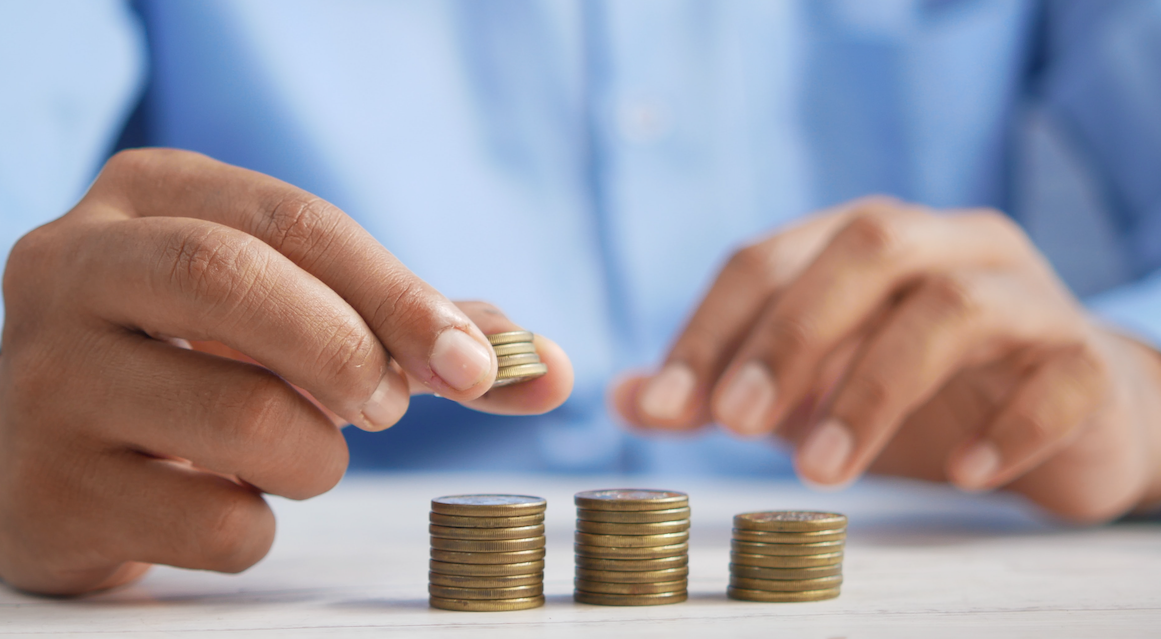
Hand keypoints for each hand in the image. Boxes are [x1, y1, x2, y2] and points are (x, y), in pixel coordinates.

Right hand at [0, 149, 571, 594]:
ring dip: (315, 458)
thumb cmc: (206, 360)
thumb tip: (549, 369)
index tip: (474, 365)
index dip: (401, 295)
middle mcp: (72, 266)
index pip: (296, 223)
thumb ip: (419, 330)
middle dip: (350, 353)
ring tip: (291, 453)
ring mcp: (44, 378)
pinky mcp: (43, 490)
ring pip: (243, 419)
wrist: (65, 446)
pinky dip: (257, 527)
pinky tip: (221, 501)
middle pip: (239, 282)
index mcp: (150, 197)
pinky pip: (212, 523)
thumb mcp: (297, 311)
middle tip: (386, 407)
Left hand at [614, 197, 1160, 521]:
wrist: (1072, 413)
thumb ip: (722, 387)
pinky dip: (1006, 426)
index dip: (710, 328)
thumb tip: (624, 399)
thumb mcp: (809, 388)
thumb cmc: (923, 392)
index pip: (768, 257)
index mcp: (864, 241)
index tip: (665, 406)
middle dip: (790, 336)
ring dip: (874, 389)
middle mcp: (945, 245)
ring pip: (953, 307)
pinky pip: (1058, 377)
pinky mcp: (1087, 360)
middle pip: (865, 248)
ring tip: (822, 471)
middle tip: (735, 424)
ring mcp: (1025, 295)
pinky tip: (961, 474)